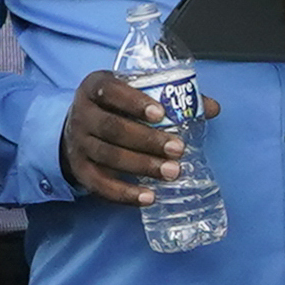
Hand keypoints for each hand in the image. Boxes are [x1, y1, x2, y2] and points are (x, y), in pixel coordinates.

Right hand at [61, 69, 198, 205]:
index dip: (135, 102)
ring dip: (142, 166)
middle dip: (148, 140)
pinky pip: (100, 185)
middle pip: (113, 128)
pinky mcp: (79, 170)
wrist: (73, 130)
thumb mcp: (132, 93)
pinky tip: (149, 197)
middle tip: (178, 149)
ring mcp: (78, 143)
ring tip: (172, 172)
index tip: (161, 113)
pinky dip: (124, 194)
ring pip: (109, 156)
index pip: (112, 91)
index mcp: (95, 87)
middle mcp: (82, 114)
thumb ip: (169, 96)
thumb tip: (212, 107)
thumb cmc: (113, 108)